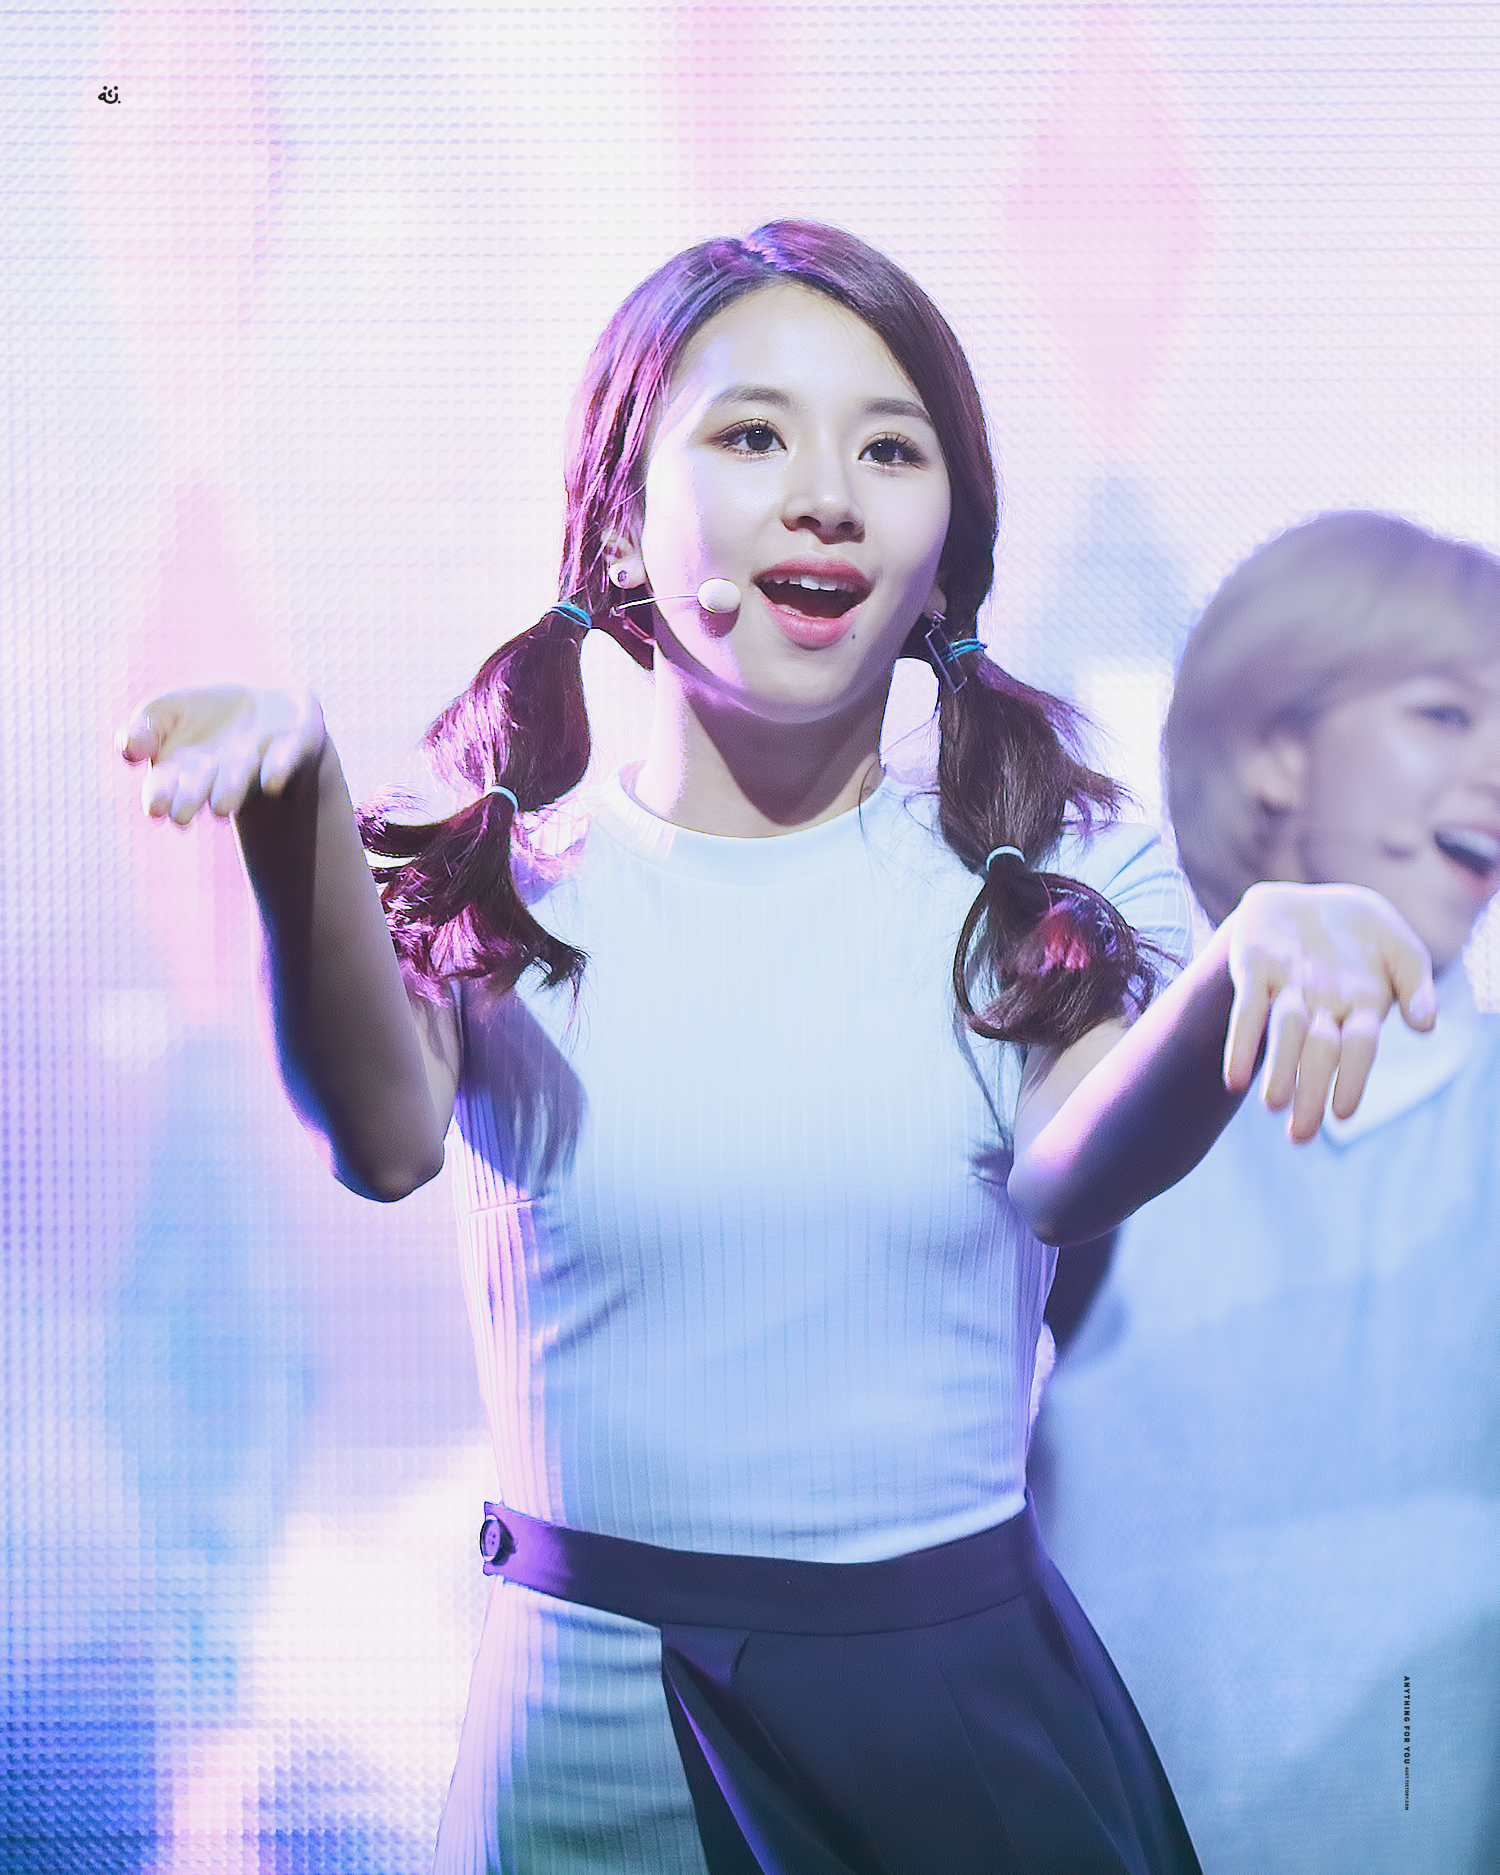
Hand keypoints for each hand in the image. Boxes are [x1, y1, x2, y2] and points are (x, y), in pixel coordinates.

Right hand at [116, 685, 324, 825]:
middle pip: (201, 789)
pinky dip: (278, 770)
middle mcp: (218, 775)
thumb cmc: (201, 715)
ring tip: (221, 806)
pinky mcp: (290, 747)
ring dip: (230, 790)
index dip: (159, 797)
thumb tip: (128, 748)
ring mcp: (255, 762)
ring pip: (240, 778)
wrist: (264, 707)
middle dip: (191, 799)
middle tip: (182, 815)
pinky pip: (284, 761)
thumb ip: (143, 729)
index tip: (155, 807)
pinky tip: (273, 783)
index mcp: (180, 770)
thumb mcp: (161, 712)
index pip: (164, 787)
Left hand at [1223, 880, 1436, 1141]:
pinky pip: (1247, 1010)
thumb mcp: (1402, 950)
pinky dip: (1239, 1043)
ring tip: (1271, 1105)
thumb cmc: (1365, 935)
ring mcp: (1288, 989)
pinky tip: (1233, 1079)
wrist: (1311, 901)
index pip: (1359, 1049)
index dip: (1352, 1078)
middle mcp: (1322, 1006)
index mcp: (1361, 1006)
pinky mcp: (1255, 970)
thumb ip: (1417, 986)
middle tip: (1300, 1135)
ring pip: (1284, 1034)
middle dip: (1310, 1091)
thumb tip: (1427, 1026)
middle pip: (1318, 1051)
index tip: (1342, 1113)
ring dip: (1279, 1069)